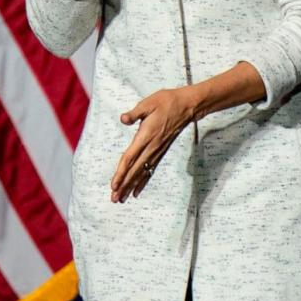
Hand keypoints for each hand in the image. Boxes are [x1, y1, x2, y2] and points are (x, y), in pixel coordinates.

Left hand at [110, 86, 200, 201]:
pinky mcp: (160, 151)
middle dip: (124, 185)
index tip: (114, 184)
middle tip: (114, 198)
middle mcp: (151, 147)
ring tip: (122, 198)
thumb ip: (135, 112)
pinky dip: (142, 181)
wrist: (187, 106)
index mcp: (146, 135)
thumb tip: (123, 118)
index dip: (121, 172)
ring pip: (142, 172)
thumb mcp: (149, 102)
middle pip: (135, 170)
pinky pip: (150, 169)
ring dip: (131, 186)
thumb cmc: (167, 102)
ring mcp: (157, 151)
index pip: (130, 157)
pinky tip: (136, 190)